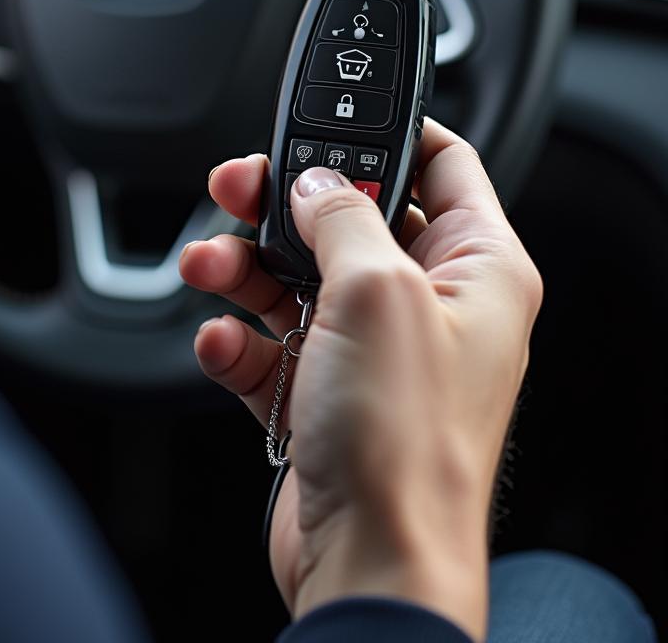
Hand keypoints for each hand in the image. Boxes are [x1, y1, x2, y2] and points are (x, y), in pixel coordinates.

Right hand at [179, 121, 541, 640]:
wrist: (369, 562)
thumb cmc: (404, 443)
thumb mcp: (377, 291)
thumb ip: (342, 216)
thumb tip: (314, 182)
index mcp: (476, 270)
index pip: (442, 165)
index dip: (387, 136)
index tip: (327, 123)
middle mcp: (428, 305)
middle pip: (350, 219)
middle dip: (285, 203)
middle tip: (236, 187)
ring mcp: (372, 351)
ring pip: (298, 277)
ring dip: (243, 268)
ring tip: (208, 268)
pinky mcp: (323, 392)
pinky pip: (270, 343)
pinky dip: (237, 338)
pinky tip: (221, 344)